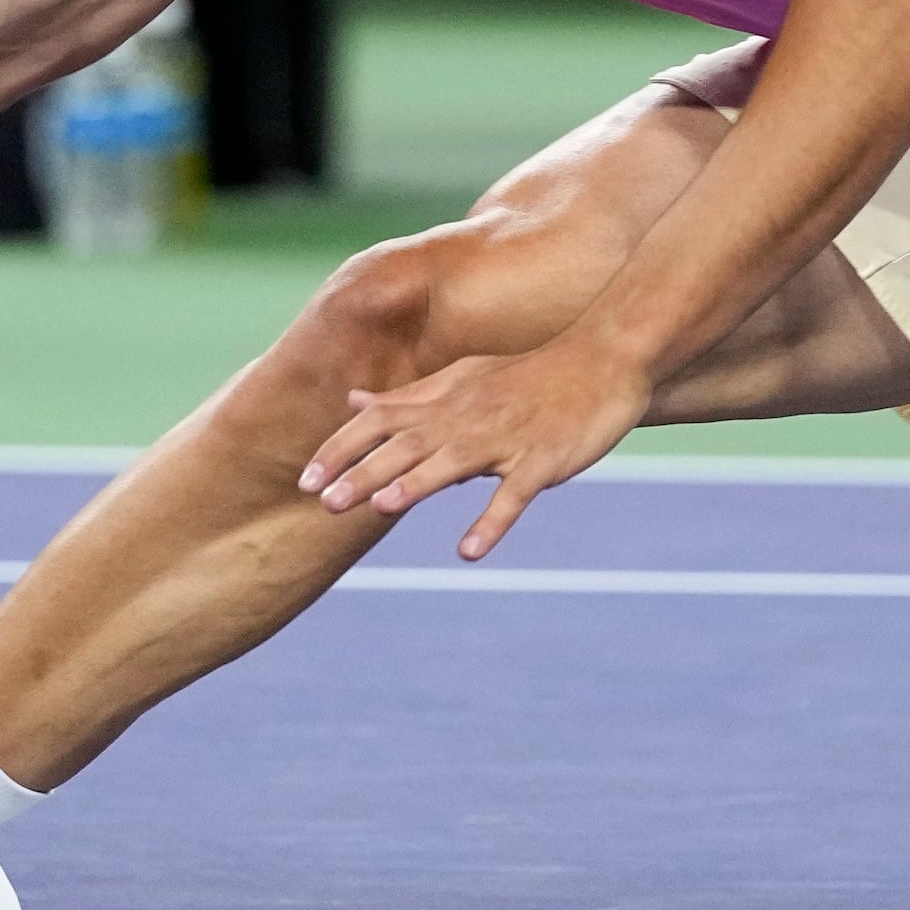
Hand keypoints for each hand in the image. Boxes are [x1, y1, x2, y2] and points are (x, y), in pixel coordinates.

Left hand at [302, 339, 651, 562]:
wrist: (604, 359)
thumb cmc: (530, 375)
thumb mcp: (464, 378)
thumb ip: (408, 397)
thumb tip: (353, 405)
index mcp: (447, 401)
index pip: (382, 422)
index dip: (342, 449)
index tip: (305, 479)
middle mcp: (468, 418)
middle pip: (408, 444)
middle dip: (364, 472)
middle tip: (325, 502)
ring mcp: (506, 439)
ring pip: (453, 462)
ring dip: (416, 485)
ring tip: (380, 508)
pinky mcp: (543, 460)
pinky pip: (514, 494)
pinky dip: (492, 521)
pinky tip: (469, 550)